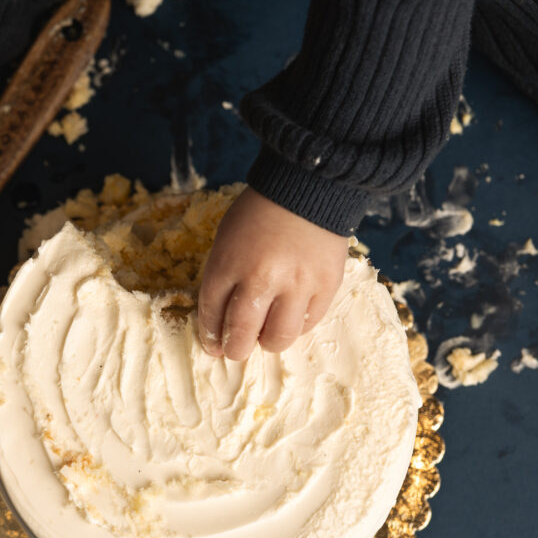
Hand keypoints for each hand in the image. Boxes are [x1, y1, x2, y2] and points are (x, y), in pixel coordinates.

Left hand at [197, 187, 348, 359]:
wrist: (308, 187)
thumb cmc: (259, 213)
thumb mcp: (226, 238)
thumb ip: (222, 276)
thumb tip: (221, 319)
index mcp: (228, 263)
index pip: (212, 312)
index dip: (210, 334)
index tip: (213, 345)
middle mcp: (261, 278)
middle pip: (242, 332)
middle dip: (234, 349)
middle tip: (236, 350)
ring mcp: (297, 284)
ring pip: (278, 337)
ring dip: (267, 343)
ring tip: (265, 337)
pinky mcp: (326, 285)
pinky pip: (309, 323)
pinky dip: (297, 326)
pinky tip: (290, 318)